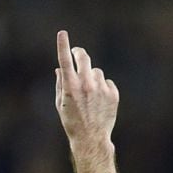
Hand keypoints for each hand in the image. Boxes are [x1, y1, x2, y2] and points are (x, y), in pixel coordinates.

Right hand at [55, 30, 118, 146]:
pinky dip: (102, 88)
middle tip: (77, 53)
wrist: (91, 138)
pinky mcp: (113, 93)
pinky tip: (99, 101)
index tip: (62, 33)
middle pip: (84, 58)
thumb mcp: (61, 104)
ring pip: (96, 72)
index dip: (63, 46)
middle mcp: (86, 85)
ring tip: (89, 94)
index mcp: (70, 87)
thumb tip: (60, 68)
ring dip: (91, 77)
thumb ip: (60, 84)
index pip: (64, 62)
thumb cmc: (72, 122)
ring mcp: (101, 88)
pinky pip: (107, 82)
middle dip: (79, 53)